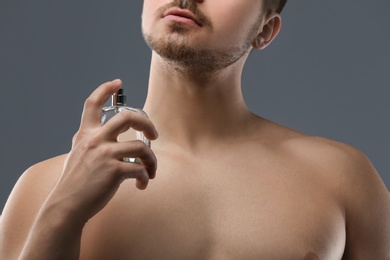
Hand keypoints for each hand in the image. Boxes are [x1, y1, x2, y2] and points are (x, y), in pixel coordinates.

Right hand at [46, 79, 157, 224]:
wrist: (67, 205)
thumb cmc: (76, 183)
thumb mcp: (78, 155)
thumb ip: (93, 144)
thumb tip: (117, 142)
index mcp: (85, 135)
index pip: (92, 104)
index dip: (105, 89)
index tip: (117, 83)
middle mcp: (95, 140)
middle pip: (128, 117)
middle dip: (147, 124)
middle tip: (154, 135)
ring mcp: (105, 154)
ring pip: (141, 147)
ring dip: (152, 160)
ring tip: (151, 171)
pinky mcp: (114, 171)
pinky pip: (140, 169)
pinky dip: (145, 177)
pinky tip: (141, 185)